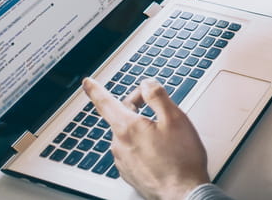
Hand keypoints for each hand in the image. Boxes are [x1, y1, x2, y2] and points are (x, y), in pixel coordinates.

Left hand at [83, 78, 209, 199]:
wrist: (184, 194)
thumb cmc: (182, 159)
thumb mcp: (175, 118)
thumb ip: (157, 95)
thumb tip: (146, 84)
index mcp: (128, 127)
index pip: (105, 102)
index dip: (96, 90)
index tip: (87, 83)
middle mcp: (120, 144)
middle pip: (121, 116)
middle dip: (136, 106)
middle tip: (158, 107)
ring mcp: (123, 160)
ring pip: (127, 134)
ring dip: (140, 127)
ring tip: (165, 134)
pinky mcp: (129, 172)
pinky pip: (131, 150)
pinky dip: (142, 145)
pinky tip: (160, 150)